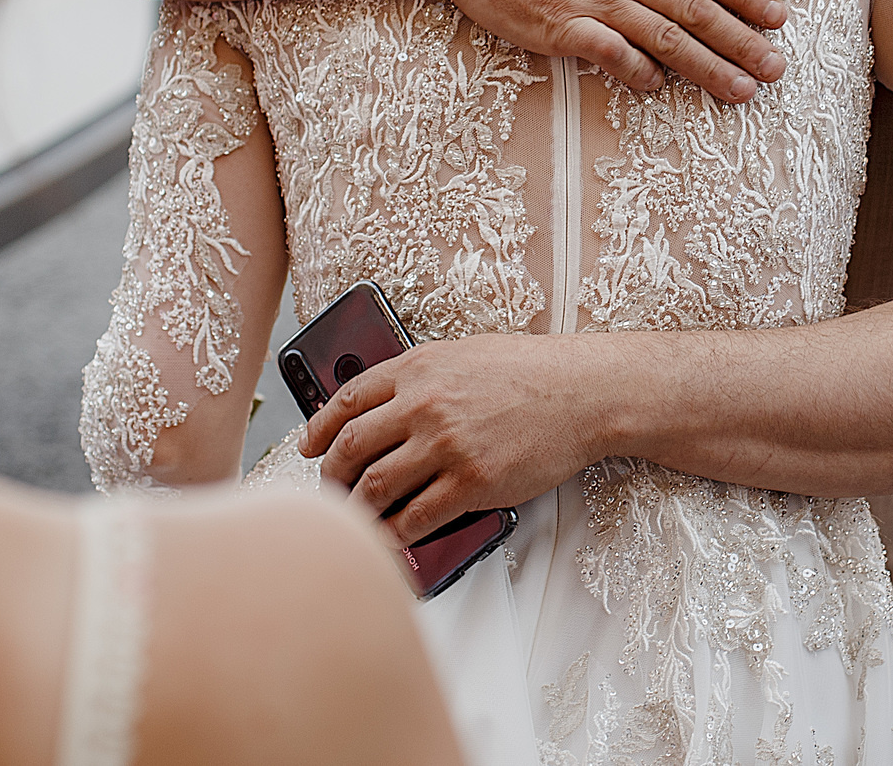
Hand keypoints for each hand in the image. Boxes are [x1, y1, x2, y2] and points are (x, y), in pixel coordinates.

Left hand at [298, 333, 617, 543]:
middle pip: (351, 448)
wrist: (583, 393)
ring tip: (355, 518)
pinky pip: (416, 518)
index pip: (346, 401)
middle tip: (330, 488)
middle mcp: (425, 405)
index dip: (319, 429)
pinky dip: (396, 533)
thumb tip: (382, 404)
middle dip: (331, 474)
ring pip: (376, 487)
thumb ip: (421, 377)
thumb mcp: (465, 355)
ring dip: (357, 508)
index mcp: (419, 368)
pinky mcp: (471, 484)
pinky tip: (393, 537)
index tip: (309, 448)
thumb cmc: (531, 371)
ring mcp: (447, 446)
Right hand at [425, 0, 788, 99]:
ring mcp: (590, 0)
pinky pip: (604, 51)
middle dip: (741, 41)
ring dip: (704, 66)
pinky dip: (632, 68)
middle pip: (694, 9)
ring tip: (740, 90)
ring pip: (660, 36)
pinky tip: (655, 85)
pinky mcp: (556, 26)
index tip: (779, 16)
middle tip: (777, 68)